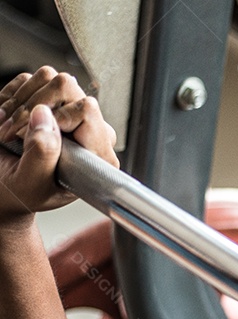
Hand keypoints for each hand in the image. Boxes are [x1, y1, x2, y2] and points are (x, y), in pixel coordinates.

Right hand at [0, 67, 118, 223]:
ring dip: (18, 103)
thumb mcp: (31, 183)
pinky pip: (28, 79)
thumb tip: (43, 115)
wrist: (4, 187)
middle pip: (67, 86)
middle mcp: (89, 129)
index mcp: (97, 154)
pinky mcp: (48, 100)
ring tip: (9, 130)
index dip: (55, 117)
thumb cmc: (23, 192)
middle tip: (12, 133)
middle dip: (31, 106)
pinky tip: (7, 120)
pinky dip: (10, 97)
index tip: (33, 138)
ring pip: (47, 77)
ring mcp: (69, 110)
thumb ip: (42, 154)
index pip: (87, 110)